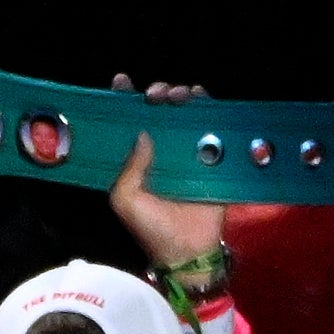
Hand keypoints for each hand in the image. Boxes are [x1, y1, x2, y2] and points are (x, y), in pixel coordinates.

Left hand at [108, 74, 221, 272]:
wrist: (188, 250)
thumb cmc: (151, 228)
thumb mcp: (126, 200)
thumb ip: (128, 168)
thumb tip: (142, 133)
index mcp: (136, 159)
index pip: (128, 121)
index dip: (123, 99)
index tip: (121, 83)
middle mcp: (161, 150)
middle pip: (158, 109)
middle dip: (156, 93)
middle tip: (154, 96)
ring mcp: (187, 151)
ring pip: (184, 112)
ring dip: (180, 95)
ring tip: (177, 96)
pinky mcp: (212, 156)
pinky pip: (211, 124)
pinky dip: (207, 106)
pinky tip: (200, 98)